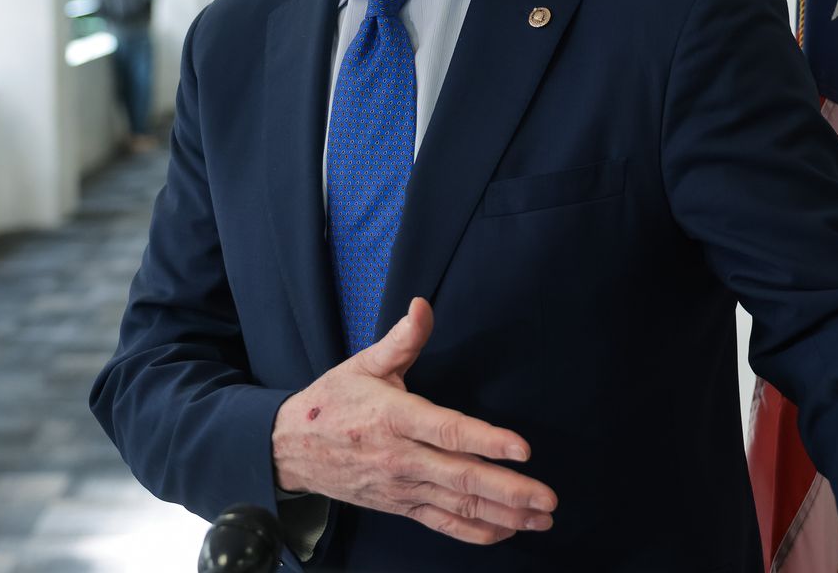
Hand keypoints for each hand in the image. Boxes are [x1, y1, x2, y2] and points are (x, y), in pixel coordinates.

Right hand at [271, 297, 557, 543]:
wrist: (290, 449)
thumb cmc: (333, 401)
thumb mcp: (364, 364)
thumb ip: (401, 339)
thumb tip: (423, 305)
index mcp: (395, 418)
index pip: (448, 431)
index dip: (486, 440)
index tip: (522, 448)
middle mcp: (400, 458)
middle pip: (461, 477)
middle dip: (509, 490)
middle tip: (547, 498)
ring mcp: (401, 487)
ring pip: (457, 506)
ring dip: (502, 515)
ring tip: (540, 518)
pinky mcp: (400, 506)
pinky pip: (442, 524)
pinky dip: (475, 532)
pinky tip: (506, 531)